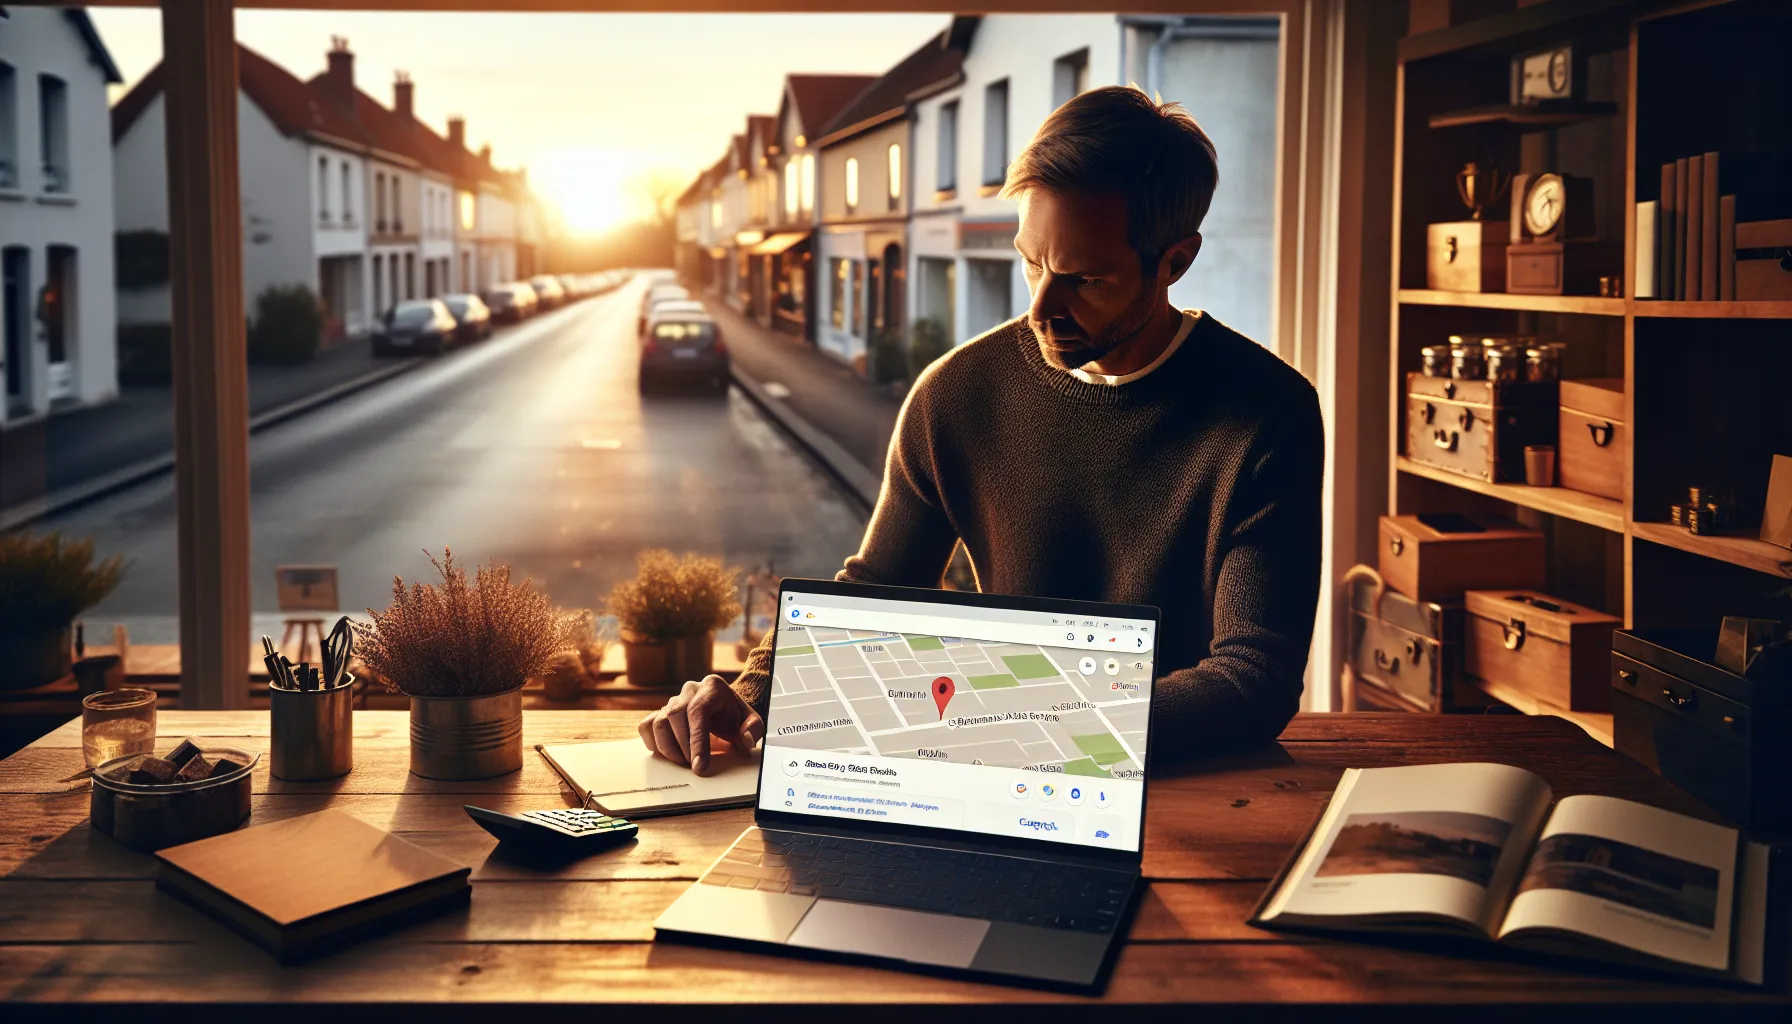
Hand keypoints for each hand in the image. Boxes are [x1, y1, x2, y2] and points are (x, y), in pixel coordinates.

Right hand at [638, 675, 764, 774]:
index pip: (698, 712)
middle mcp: (690, 690)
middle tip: (692, 765)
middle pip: (675, 715)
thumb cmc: (735, 716)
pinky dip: (652, 741)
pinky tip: (665, 753)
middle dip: (682, 746)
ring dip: (667, 747)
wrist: (725, 708)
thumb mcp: (752, 721)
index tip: (699, 765)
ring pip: (659, 721)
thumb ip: (753, 729)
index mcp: (712, 688)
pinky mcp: (661, 712)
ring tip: (682, 762)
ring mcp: (673, 700)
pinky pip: (647, 724)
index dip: (696, 740)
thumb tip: (744, 740)